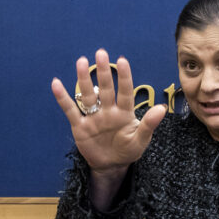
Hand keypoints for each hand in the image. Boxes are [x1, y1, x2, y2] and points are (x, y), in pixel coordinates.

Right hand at [51, 49, 166, 175]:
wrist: (111, 165)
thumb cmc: (128, 150)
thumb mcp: (140, 140)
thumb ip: (149, 124)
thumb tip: (162, 109)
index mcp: (124, 113)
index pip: (125, 92)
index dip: (124, 77)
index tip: (122, 61)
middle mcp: (108, 110)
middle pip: (105, 89)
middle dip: (104, 72)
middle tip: (100, 53)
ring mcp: (93, 117)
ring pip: (88, 95)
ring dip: (84, 80)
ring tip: (82, 62)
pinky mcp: (80, 126)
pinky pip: (70, 110)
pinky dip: (63, 98)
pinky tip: (56, 83)